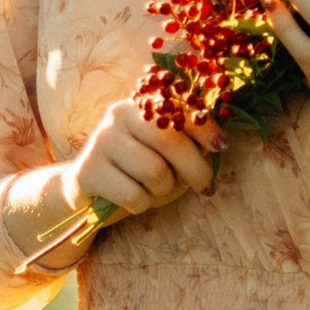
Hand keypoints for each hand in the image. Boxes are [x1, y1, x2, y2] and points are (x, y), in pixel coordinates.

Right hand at [18, 97, 218, 268]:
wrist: (88, 189)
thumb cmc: (136, 170)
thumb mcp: (163, 152)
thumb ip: (186, 142)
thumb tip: (216, 144)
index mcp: (140, 105)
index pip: (177, 107)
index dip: (203, 127)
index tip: (222, 146)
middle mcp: (118, 116)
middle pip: (168, 140)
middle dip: (195, 168)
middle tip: (205, 186)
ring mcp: (100, 142)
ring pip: (153, 171)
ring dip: (165, 189)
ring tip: (158, 190)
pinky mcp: (87, 172)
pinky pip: (133, 195)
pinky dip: (142, 205)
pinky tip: (135, 201)